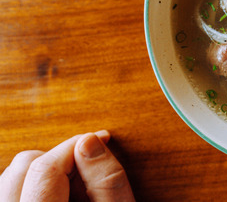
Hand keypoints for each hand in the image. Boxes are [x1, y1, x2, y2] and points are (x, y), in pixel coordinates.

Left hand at [0, 130, 134, 201]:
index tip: (100, 140)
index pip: (47, 167)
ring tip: (74, 183)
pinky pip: (11, 190)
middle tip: (89, 163)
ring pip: (12, 176)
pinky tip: (57, 195)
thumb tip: (91, 141)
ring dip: (43, 171)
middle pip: (24, 165)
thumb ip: (107, 182)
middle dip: (59, 156)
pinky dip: (32, 185)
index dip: (77, 145)